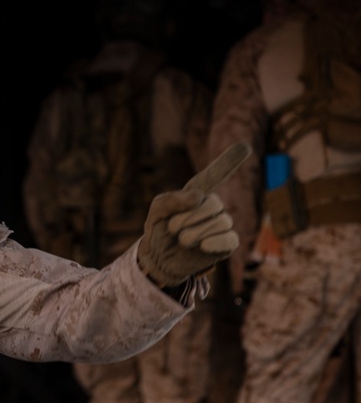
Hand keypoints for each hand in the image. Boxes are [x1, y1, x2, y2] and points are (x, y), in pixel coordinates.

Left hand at [137, 142, 250, 287]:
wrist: (158, 258)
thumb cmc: (159, 230)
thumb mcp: (157, 210)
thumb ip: (173, 199)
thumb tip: (200, 197)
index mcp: (197, 194)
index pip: (215, 175)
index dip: (229, 161)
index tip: (245, 145)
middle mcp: (213, 207)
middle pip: (213, 203)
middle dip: (188, 217)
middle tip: (173, 228)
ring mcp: (222, 224)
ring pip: (220, 221)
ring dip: (193, 232)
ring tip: (181, 240)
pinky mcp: (228, 243)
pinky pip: (230, 238)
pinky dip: (214, 241)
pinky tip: (202, 245)